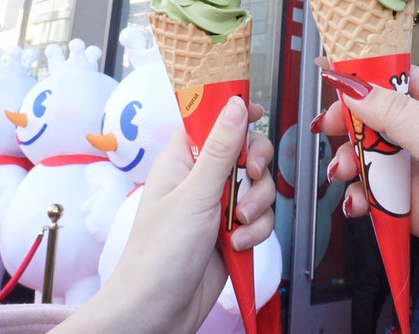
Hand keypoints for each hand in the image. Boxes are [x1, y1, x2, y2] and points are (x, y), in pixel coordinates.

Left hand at [53, 97, 274, 333]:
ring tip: (235, 224)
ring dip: (256, 206)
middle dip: (255, 167)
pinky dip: (255, 231)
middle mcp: (200, 180)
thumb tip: (236, 106)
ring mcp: (217, 207)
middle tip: (251, 175)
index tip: (257, 114)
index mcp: (180, 161)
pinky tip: (236, 244)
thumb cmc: (158, 254)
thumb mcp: (193, 195)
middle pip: (245, 152)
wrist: (158, 311)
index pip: (211, 120)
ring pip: (259, 188)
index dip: (235, 114)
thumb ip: (220, 149)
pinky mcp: (232, 233)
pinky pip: (260, 219)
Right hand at [317, 65, 418, 304]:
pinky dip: (362, 201)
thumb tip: (352, 86)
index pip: (396, 78)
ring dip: (352, 164)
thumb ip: (398, 115)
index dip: (361, 76)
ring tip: (345, 174)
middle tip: (329, 132)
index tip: (327, 77)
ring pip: (373, 161)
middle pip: (377, 120)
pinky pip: (379, 200)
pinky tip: (358, 206)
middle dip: (349, 124)